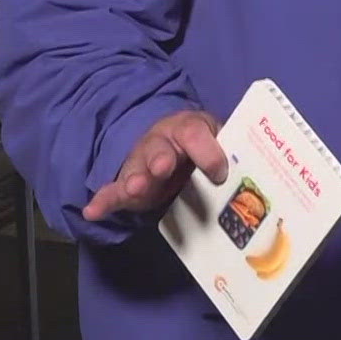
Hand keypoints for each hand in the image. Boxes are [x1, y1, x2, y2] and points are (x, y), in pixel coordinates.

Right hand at [82, 109, 227, 221]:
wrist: (173, 141)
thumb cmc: (203, 146)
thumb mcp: (221, 142)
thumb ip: (231, 156)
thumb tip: (248, 177)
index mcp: (187, 128)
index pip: (195, 133)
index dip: (207, 151)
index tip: (219, 173)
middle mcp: (160, 143)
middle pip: (158, 149)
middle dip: (160, 158)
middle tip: (162, 167)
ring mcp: (141, 163)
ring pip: (135, 170)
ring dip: (134, 179)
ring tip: (133, 188)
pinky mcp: (127, 186)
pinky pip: (113, 192)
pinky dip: (103, 201)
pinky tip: (92, 211)